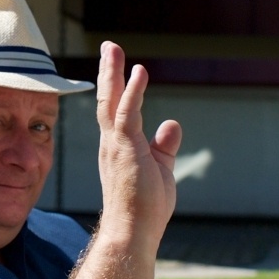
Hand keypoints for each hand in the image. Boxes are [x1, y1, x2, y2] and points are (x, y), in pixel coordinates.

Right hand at [94, 41, 180, 249]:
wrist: (133, 232)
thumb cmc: (145, 208)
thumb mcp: (160, 169)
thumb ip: (164, 145)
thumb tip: (172, 123)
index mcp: (117, 147)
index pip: (115, 110)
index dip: (117, 86)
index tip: (119, 65)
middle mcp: (111, 142)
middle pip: (107, 99)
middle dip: (108, 71)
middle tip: (109, 46)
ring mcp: (115, 144)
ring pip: (111, 101)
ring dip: (112, 72)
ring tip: (113, 48)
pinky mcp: (125, 148)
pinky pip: (128, 113)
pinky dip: (133, 91)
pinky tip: (139, 72)